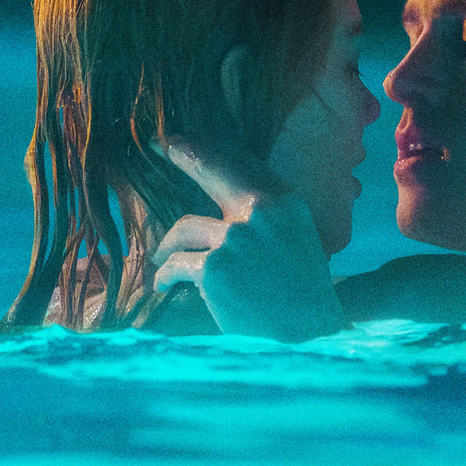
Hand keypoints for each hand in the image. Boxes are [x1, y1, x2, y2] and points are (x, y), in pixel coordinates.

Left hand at [150, 141, 346, 341]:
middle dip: (181, 154)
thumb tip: (220, 196)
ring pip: (183, 228)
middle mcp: (258, 214)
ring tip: (161, 257)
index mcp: (281, 202)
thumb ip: (262, 212)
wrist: (309, 327)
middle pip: (210, 170)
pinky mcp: (213, 270)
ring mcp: (234, 241)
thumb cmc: (298, 283)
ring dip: (167, 246)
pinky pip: (176, 264)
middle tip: (157, 146)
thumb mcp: (292, 234)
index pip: (238, 163)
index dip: (204, 148)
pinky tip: (162, 284)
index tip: (176, 138)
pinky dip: (165, 275)